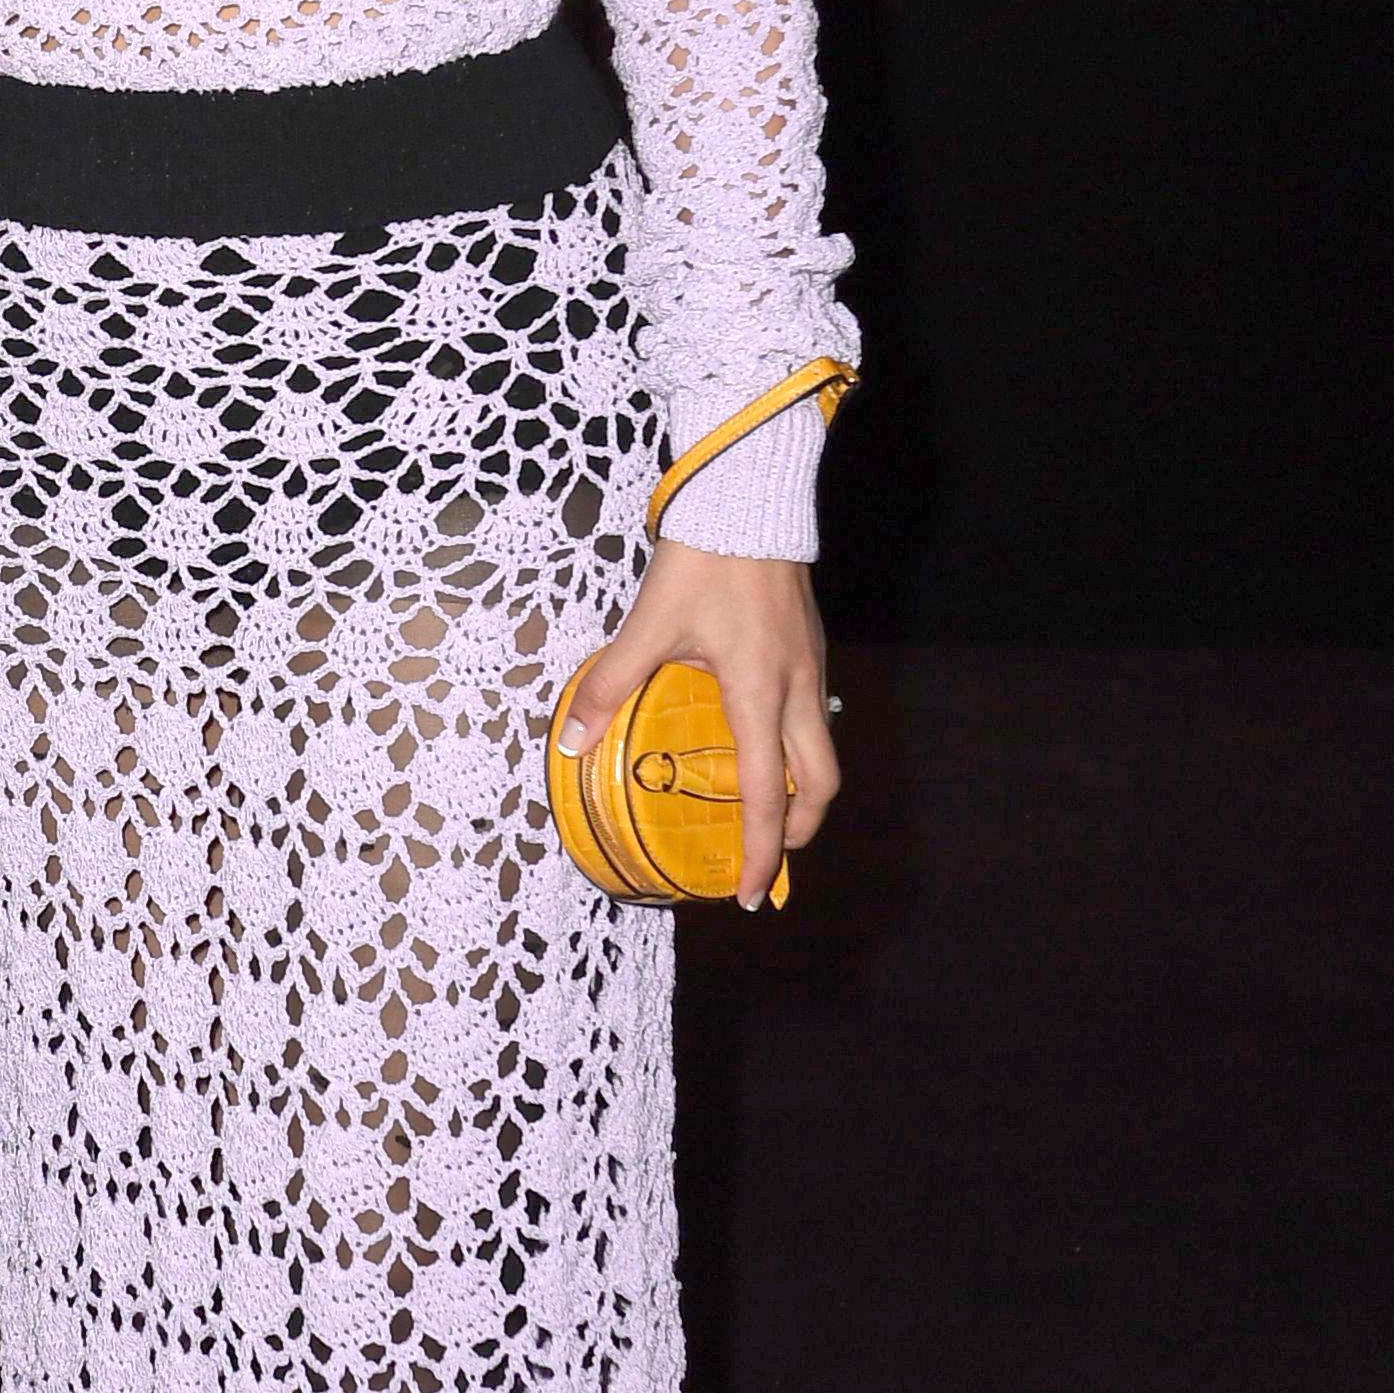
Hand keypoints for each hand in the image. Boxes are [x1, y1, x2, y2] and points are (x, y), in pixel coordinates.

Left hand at [554, 546, 836, 910]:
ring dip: (800, 790)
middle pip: (820, 784)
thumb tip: (571, 740)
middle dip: (797, 830)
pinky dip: (796, 748)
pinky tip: (760, 743)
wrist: (749, 498)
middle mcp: (797, 689)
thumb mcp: (647, 627)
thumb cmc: (703, 562)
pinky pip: (813, 716)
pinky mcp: (810, 647)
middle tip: (765, 855)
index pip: (766, 796)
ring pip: (822, 750)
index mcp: (759, 694)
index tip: (748, 894)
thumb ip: (608, 686)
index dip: (760, 853)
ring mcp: (811, 667)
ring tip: (764, 810)